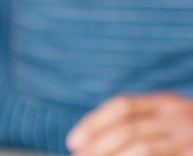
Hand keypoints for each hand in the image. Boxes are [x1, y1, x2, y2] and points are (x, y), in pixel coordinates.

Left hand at [67, 93, 192, 155]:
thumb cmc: (185, 135)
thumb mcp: (167, 120)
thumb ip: (139, 123)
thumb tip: (85, 143)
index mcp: (169, 102)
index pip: (124, 106)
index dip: (94, 123)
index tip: (72, 142)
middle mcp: (181, 116)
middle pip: (129, 129)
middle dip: (98, 147)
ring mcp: (189, 138)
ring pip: (142, 148)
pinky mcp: (191, 153)